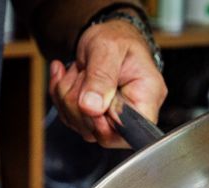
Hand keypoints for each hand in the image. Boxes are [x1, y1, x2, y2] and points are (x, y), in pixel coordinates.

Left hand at [48, 16, 166, 147]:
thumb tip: (92, 108)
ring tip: (77, 71)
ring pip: (81, 127)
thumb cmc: (116, 37)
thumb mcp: (108, 48)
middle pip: (100, 133)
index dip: (105, 127)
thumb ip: (101, 77)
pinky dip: (62, 96)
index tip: (90, 105)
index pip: (130, 133)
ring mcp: (112, 118)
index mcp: (147, 96)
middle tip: (82, 73)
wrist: (107, 33)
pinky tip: (67, 76)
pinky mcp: (95, 117)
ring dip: (68, 98)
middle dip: (78, 104)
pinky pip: (71, 119)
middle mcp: (132, 112)